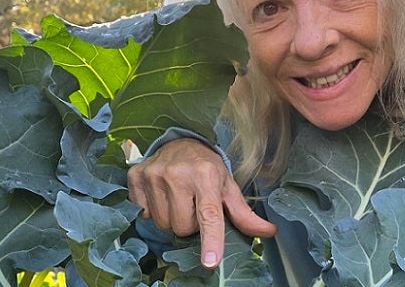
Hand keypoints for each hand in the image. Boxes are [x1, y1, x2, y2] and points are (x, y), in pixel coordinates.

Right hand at [127, 138, 276, 268]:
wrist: (180, 142)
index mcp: (206, 175)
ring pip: (163, 224)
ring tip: (178, 199)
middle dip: (190, 224)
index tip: (210, 261)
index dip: (211, 240)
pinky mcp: (136, 176)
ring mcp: (154, 174)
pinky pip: (143, 214)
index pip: (209, 215)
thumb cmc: (207, 169)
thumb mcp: (227, 187)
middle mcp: (178, 173)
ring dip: (172, 219)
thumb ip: (243, 214)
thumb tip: (268, 233)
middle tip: (193, 205)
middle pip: (183, 227)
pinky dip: (152, 210)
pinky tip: (161, 195)